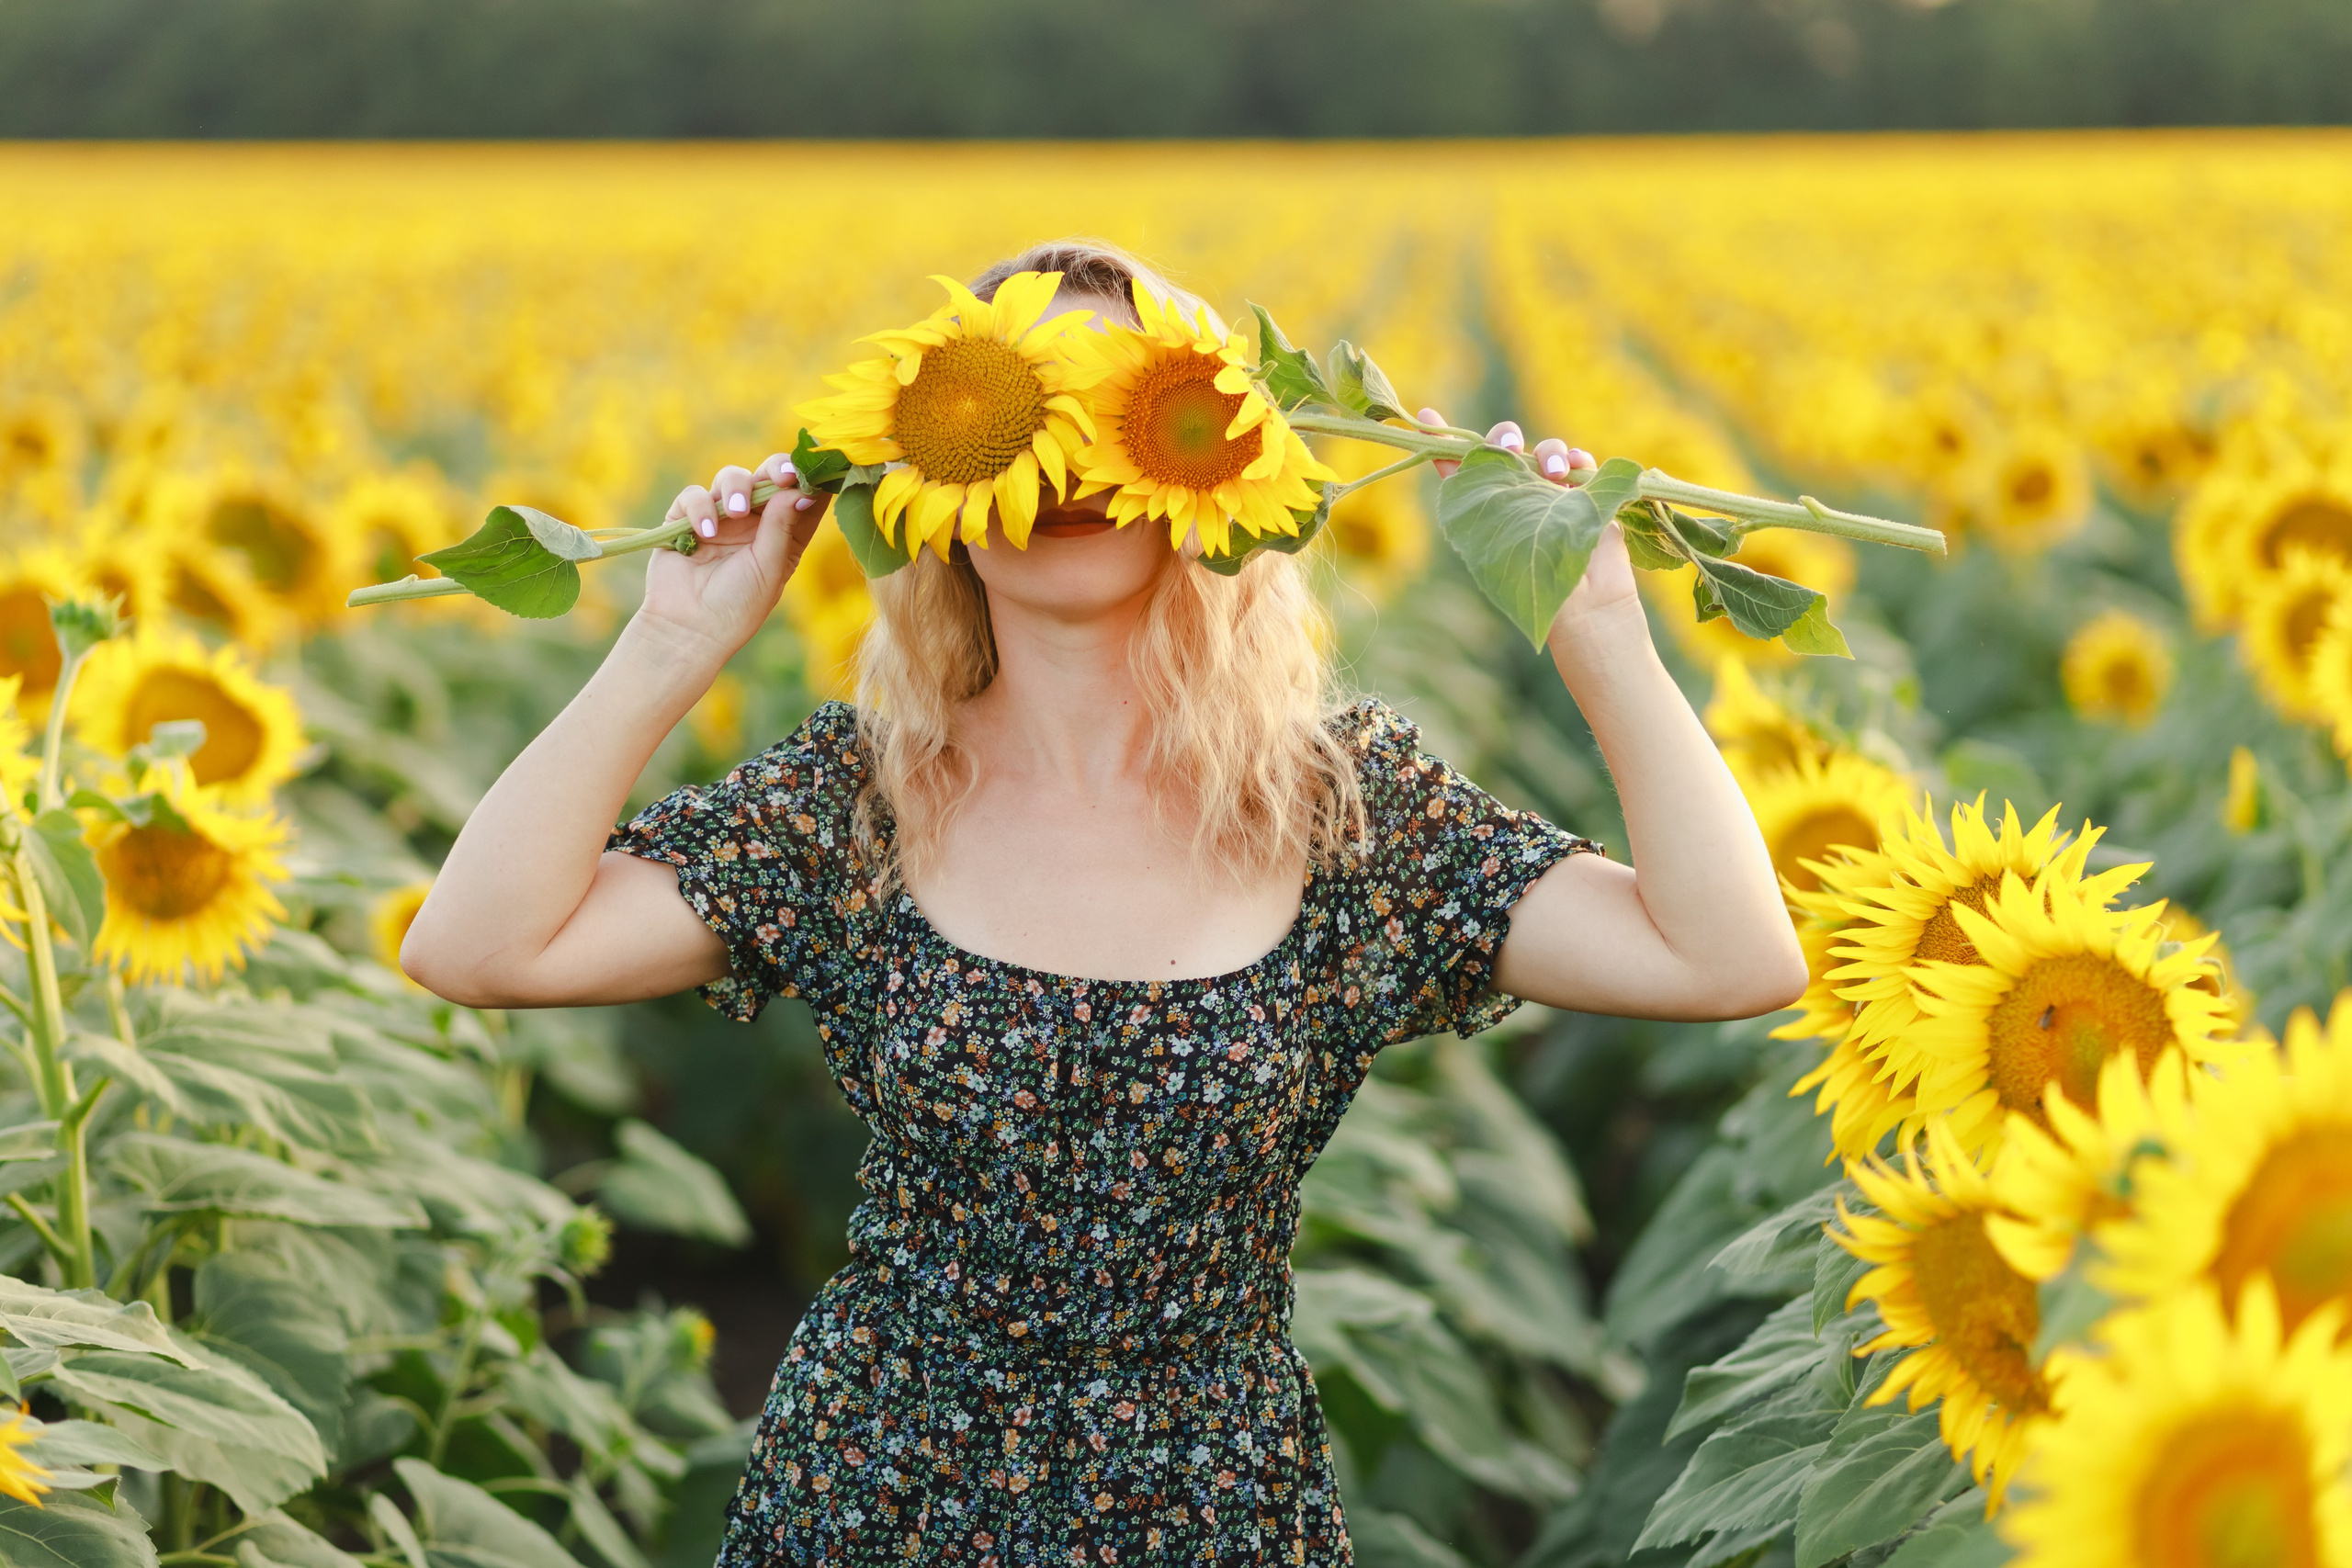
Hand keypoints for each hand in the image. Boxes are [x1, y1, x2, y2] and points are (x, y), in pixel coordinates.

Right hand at [636, 453, 828, 668]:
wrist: (689, 629)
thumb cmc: (738, 606)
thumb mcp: (769, 568)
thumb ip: (782, 527)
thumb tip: (800, 490)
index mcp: (783, 534)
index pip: (802, 496)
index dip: (811, 479)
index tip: (818, 470)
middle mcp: (755, 521)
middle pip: (769, 477)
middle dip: (778, 469)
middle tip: (783, 476)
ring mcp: (721, 517)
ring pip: (732, 478)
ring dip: (737, 487)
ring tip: (738, 510)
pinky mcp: (686, 518)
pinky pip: (695, 495)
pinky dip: (701, 507)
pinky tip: (706, 532)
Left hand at [1418, 409, 1635, 645]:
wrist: (1581, 606)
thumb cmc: (1532, 582)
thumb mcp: (1490, 537)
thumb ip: (1471, 496)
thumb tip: (1440, 455)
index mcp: (1488, 505)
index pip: (1460, 466)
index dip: (1441, 440)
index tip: (1425, 418)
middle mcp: (1517, 493)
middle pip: (1505, 446)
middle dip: (1505, 437)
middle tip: (1511, 448)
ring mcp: (1553, 491)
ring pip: (1545, 449)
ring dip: (1548, 451)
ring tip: (1554, 474)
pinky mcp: (1586, 493)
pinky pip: (1582, 461)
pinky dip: (1579, 456)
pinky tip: (1578, 465)